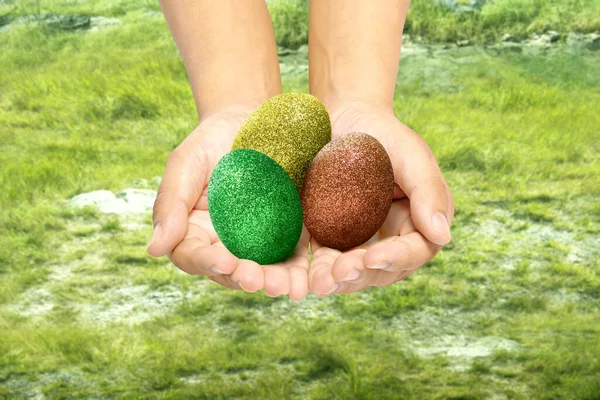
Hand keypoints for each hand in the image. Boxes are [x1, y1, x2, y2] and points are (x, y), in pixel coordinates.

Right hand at [147, 108, 310, 300]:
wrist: (254, 122)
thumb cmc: (212, 140)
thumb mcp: (186, 163)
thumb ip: (171, 203)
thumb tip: (154, 249)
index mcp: (194, 230)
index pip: (194, 255)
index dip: (207, 262)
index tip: (225, 260)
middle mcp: (224, 243)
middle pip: (231, 271)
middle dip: (245, 278)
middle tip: (258, 279)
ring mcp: (257, 242)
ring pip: (263, 271)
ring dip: (274, 282)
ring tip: (288, 286)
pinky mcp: (287, 235)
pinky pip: (293, 259)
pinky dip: (300, 271)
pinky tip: (309, 279)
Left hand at [309, 103, 453, 295]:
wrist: (338, 119)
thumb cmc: (380, 131)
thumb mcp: (409, 152)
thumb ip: (429, 191)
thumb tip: (443, 236)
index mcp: (419, 222)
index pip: (414, 250)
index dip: (396, 258)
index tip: (373, 257)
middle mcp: (390, 239)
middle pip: (381, 270)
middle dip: (360, 275)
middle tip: (339, 272)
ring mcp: (358, 242)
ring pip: (351, 273)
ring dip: (335, 280)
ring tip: (317, 283)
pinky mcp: (328, 238)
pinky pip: (321, 261)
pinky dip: (312, 271)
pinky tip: (300, 276)